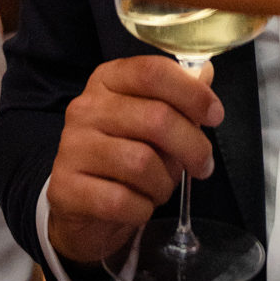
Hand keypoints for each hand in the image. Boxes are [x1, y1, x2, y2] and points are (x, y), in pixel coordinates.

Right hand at [47, 55, 223, 265]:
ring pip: (141, 163)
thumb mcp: (151, 118)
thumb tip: (205, 73)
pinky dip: (142, 208)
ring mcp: (71, 146)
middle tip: (203, 165)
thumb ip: (178, 96)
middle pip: (156, 118)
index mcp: (109, 79)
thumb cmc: (125, 154)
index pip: (153, 72)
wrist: (81, 206)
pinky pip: (120, 200)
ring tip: (161, 187)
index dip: (192, 93)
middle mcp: (86, 107)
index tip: (215, 115)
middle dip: (192, 146)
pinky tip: (139, 205)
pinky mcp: (64, 187)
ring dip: (164, 183)